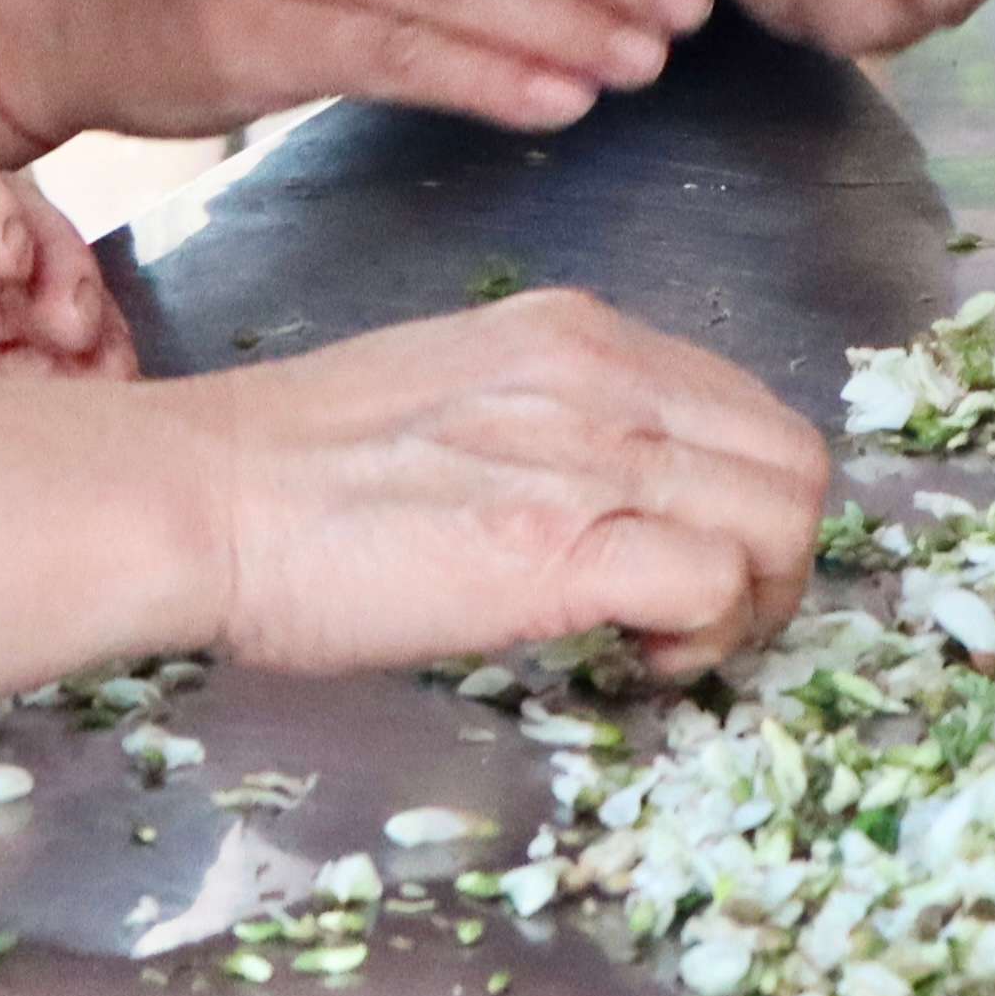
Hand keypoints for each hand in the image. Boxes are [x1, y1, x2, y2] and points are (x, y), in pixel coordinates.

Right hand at [190, 291, 825, 680]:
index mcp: (577, 334)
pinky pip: (718, 582)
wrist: (200, 496)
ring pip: (781, 519)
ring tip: (673, 644)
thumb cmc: (292, 469)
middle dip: (779, 557)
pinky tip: (640, 660)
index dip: (747, 500)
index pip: (747, 407)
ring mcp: (589, 456)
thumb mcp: (453, 392)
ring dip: (756, 603)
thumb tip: (609, 499)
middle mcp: (603, 375)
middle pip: (794, 461)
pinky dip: (708, 636)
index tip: (692, 559)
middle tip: (707, 620)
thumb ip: (550, 421)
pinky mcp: (562, 547)